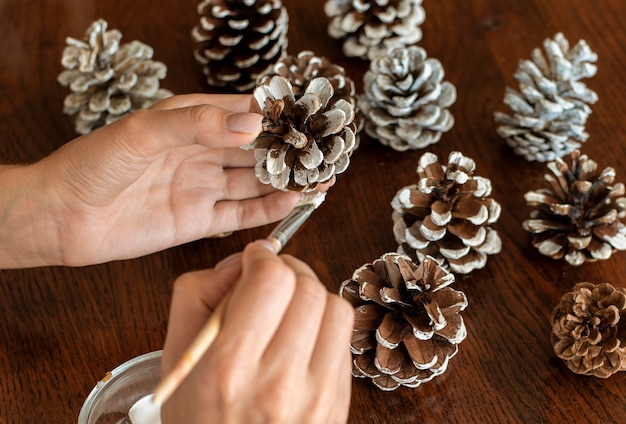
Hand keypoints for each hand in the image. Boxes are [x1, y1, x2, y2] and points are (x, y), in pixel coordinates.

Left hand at [1, 94, 315, 267]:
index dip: (276, 114)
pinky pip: (240, 213)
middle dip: (288, 150)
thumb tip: (252, 122)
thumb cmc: (93, 164)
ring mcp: (201, 187)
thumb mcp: (143, 133)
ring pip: (254, 182)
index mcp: (189, 120)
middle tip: (323, 151)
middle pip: (255, 150)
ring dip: (286, 180)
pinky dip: (268, 210)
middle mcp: (201, 152)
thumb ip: (197, 124)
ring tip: (320, 178)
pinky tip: (293, 203)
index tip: (308, 115)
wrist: (63, 217)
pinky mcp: (198, 220)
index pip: (242, 113)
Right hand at [161, 241, 353, 423]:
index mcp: (229, 369)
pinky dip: (324, 325)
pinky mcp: (339, 403)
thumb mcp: (177, 360)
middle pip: (307, 288)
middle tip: (270, 281)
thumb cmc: (200, 422)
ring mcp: (317, 397)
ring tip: (288, 310)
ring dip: (311, 296)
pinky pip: (343, 339)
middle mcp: (279, 383)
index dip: (263, 258)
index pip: (270, 281)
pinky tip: (301, 339)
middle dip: (288, 271)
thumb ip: (197, 296)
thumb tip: (240, 263)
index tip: (254, 259)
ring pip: (334, 307)